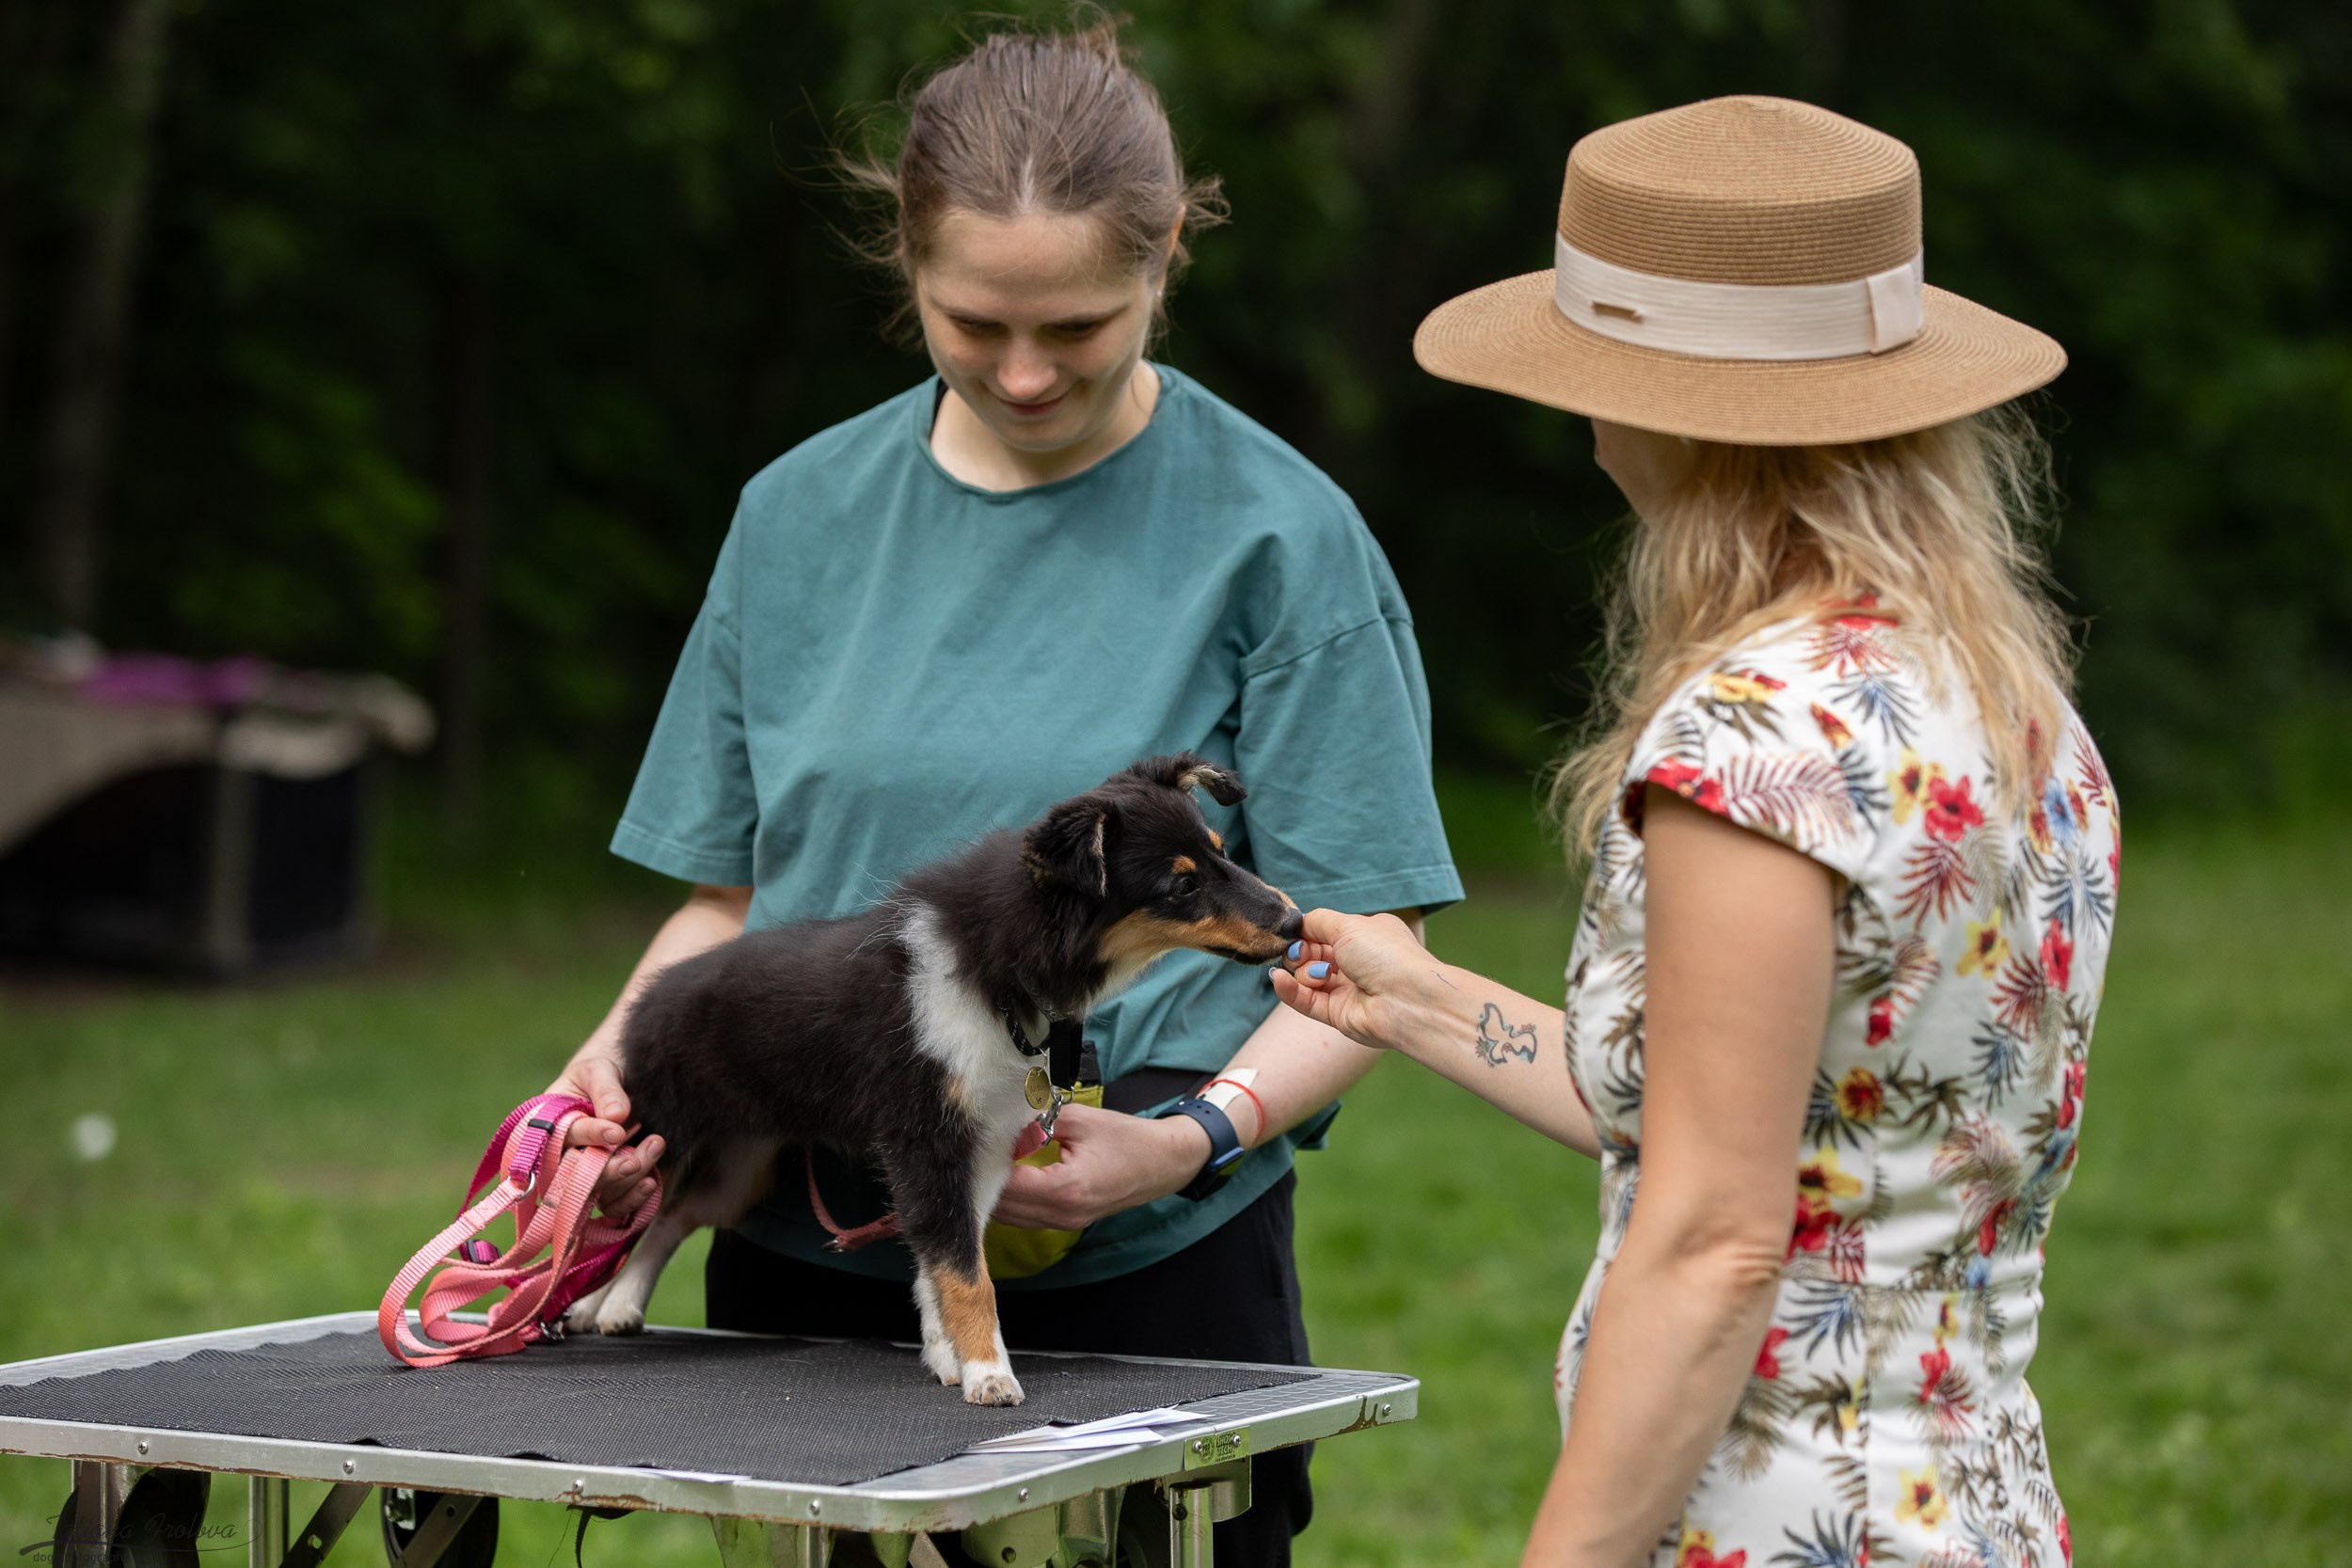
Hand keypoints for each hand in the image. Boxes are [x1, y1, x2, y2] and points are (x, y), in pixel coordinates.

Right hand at [546, 1047, 663, 1218]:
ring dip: (628, 1179)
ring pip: (599, 1193)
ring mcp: (582, 1176)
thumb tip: (617, 1116)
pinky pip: (613, 1207)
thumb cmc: (600, 1075)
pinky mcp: (606, 1189)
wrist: (616, 1083)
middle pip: (577, 1177)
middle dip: (608, 1170)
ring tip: (655, 1146)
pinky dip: (632, 1200)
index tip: (618, 1131)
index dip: (591, 1136)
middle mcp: (561, 1157)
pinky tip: (651, 1182)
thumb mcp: (599, 1070)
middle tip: (635, 1158)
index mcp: (549, 1126)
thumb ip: (605, 1089)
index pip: (565, 1137)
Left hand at [990, 1103, 1209, 1229]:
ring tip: (992, 1162)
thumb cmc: (1128, 1139)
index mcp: (1065, 1188)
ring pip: (1011, 1217)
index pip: (1007, 1184)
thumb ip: (1039, 1122)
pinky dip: (1013, 1200)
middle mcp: (1062, 1214)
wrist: (1164, 1163)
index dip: (989, 1163)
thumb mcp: (1081, 1120)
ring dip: (998, 1193)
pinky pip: (1027, 1217)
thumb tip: (1005, 1121)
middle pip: (1003, 1207)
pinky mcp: (1068, 1222)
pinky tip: (1010, 1176)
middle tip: (980, 1151)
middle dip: (987, 1181)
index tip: (981, 1140)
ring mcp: (1065, 1223)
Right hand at [1268, 908, 1443, 1051]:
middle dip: (1301, 952)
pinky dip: (1288, 990)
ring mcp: (1348, 989)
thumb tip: (1298, 923)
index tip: (1295, 932)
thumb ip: (1318, 921)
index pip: (1325, 933)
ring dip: (1302, 971)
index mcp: (1366, 937)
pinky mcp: (1338, 1014)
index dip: (1306, 932)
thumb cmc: (1386, 956)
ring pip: (1307, 978)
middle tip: (1302, 953)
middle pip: (1313, 955)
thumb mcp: (1349, 925)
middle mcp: (1357, 963)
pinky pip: (1305, 1001)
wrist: (1408, 1000)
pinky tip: (1278, 979)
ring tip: (1318, 973)